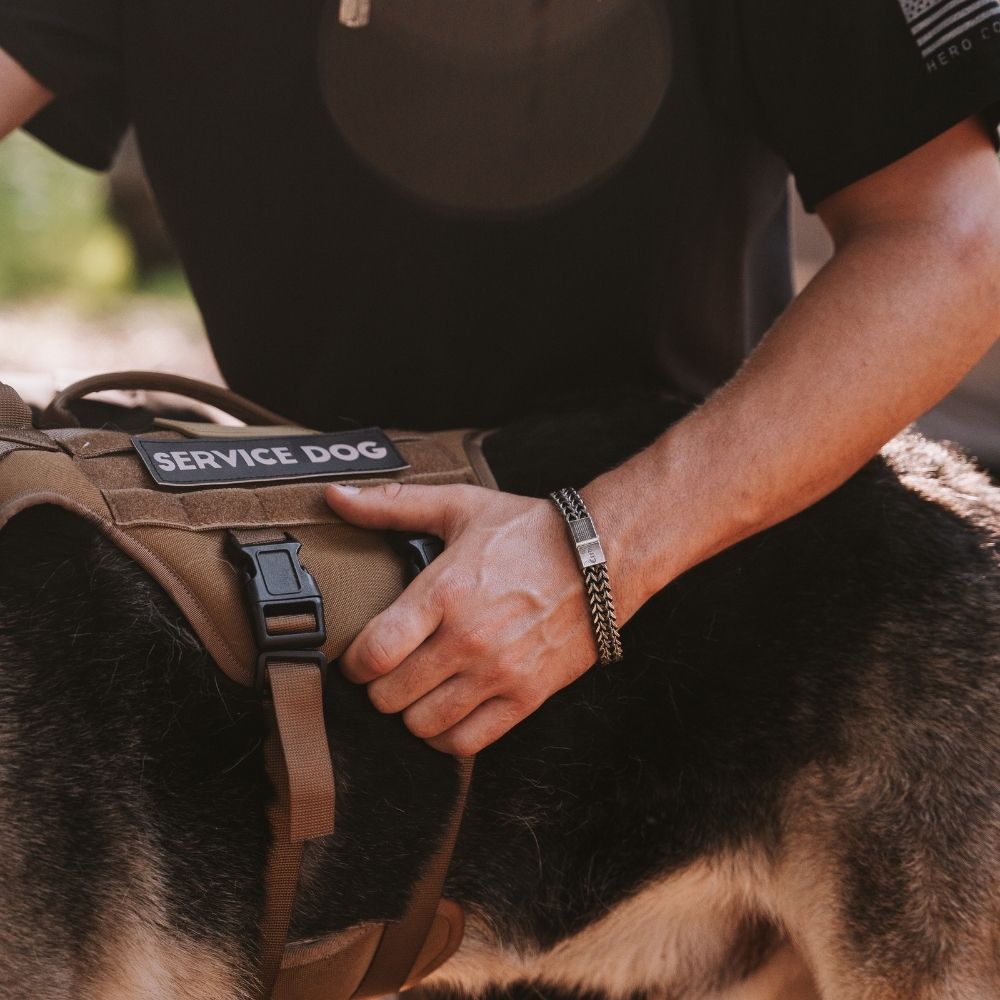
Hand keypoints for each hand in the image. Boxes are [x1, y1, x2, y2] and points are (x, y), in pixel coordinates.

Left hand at [324, 482, 599, 754]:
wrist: (601, 557)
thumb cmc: (528, 532)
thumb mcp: (459, 507)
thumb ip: (393, 505)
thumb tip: (336, 497)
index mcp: (445, 592)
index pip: (374, 652)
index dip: (353, 662)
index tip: (358, 657)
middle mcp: (468, 639)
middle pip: (389, 695)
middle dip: (378, 686)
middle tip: (388, 671)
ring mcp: (499, 673)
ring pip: (422, 724)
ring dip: (410, 712)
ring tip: (417, 690)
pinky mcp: (526, 697)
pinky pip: (467, 742)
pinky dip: (446, 736)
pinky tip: (446, 712)